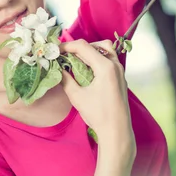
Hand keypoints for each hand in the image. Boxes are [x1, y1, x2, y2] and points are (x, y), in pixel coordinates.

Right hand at [59, 39, 135, 162]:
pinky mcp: (120, 77)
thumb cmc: (98, 114)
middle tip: (65, 56)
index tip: (55, 51)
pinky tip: (87, 70)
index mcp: (105, 67)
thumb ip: (65, 79)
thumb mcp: (77, 96)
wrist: (117, 130)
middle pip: (95, 45)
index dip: (67, 46)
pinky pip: (109, 59)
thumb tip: (57, 68)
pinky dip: (97, 59)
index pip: (83, 47)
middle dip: (78, 48)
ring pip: (105, 50)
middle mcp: (115, 64)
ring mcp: (120, 70)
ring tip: (77, 61)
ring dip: (90, 51)